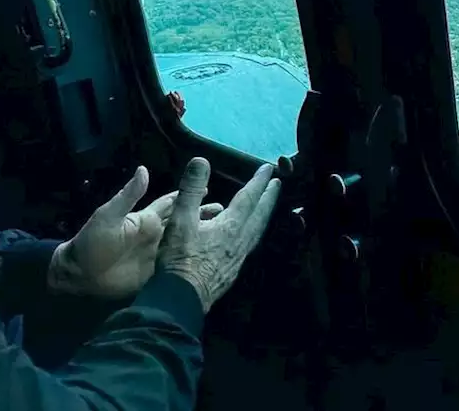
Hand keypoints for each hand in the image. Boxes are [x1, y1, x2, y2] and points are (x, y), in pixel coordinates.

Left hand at [49, 166, 222, 299]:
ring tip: (224, 232)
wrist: (81, 276)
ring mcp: (158, 254)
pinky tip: (208, 259)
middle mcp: (156, 234)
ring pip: (186, 242)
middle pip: (184, 221)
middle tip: (226, 210)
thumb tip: (144, 169)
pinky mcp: (157, 272)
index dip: (188, 194)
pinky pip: (179, 264)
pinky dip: (193, 260)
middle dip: (203, 214)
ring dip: (202, 236)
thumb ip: (128, 195)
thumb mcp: (108, 216)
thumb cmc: (91, 242)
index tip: (208, 186)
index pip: (172, 202)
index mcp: (146, 219)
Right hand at [158, 158, 280, 311]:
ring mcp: (239, 258)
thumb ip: (191, 190)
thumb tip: (201, 160)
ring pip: (257, 231)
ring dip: (264, 215)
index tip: (268, 168)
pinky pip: (250, 245)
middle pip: (260, 214)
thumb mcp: (181, 220)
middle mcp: (241, 241)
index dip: (258, 181)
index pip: (248, 198)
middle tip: (278, 184)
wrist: (182, 298)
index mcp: (231, 226)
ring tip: (267, 207)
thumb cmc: (180, 259)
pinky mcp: (233, 271)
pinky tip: (247, 237)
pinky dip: (253, 233)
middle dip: (269, 197)